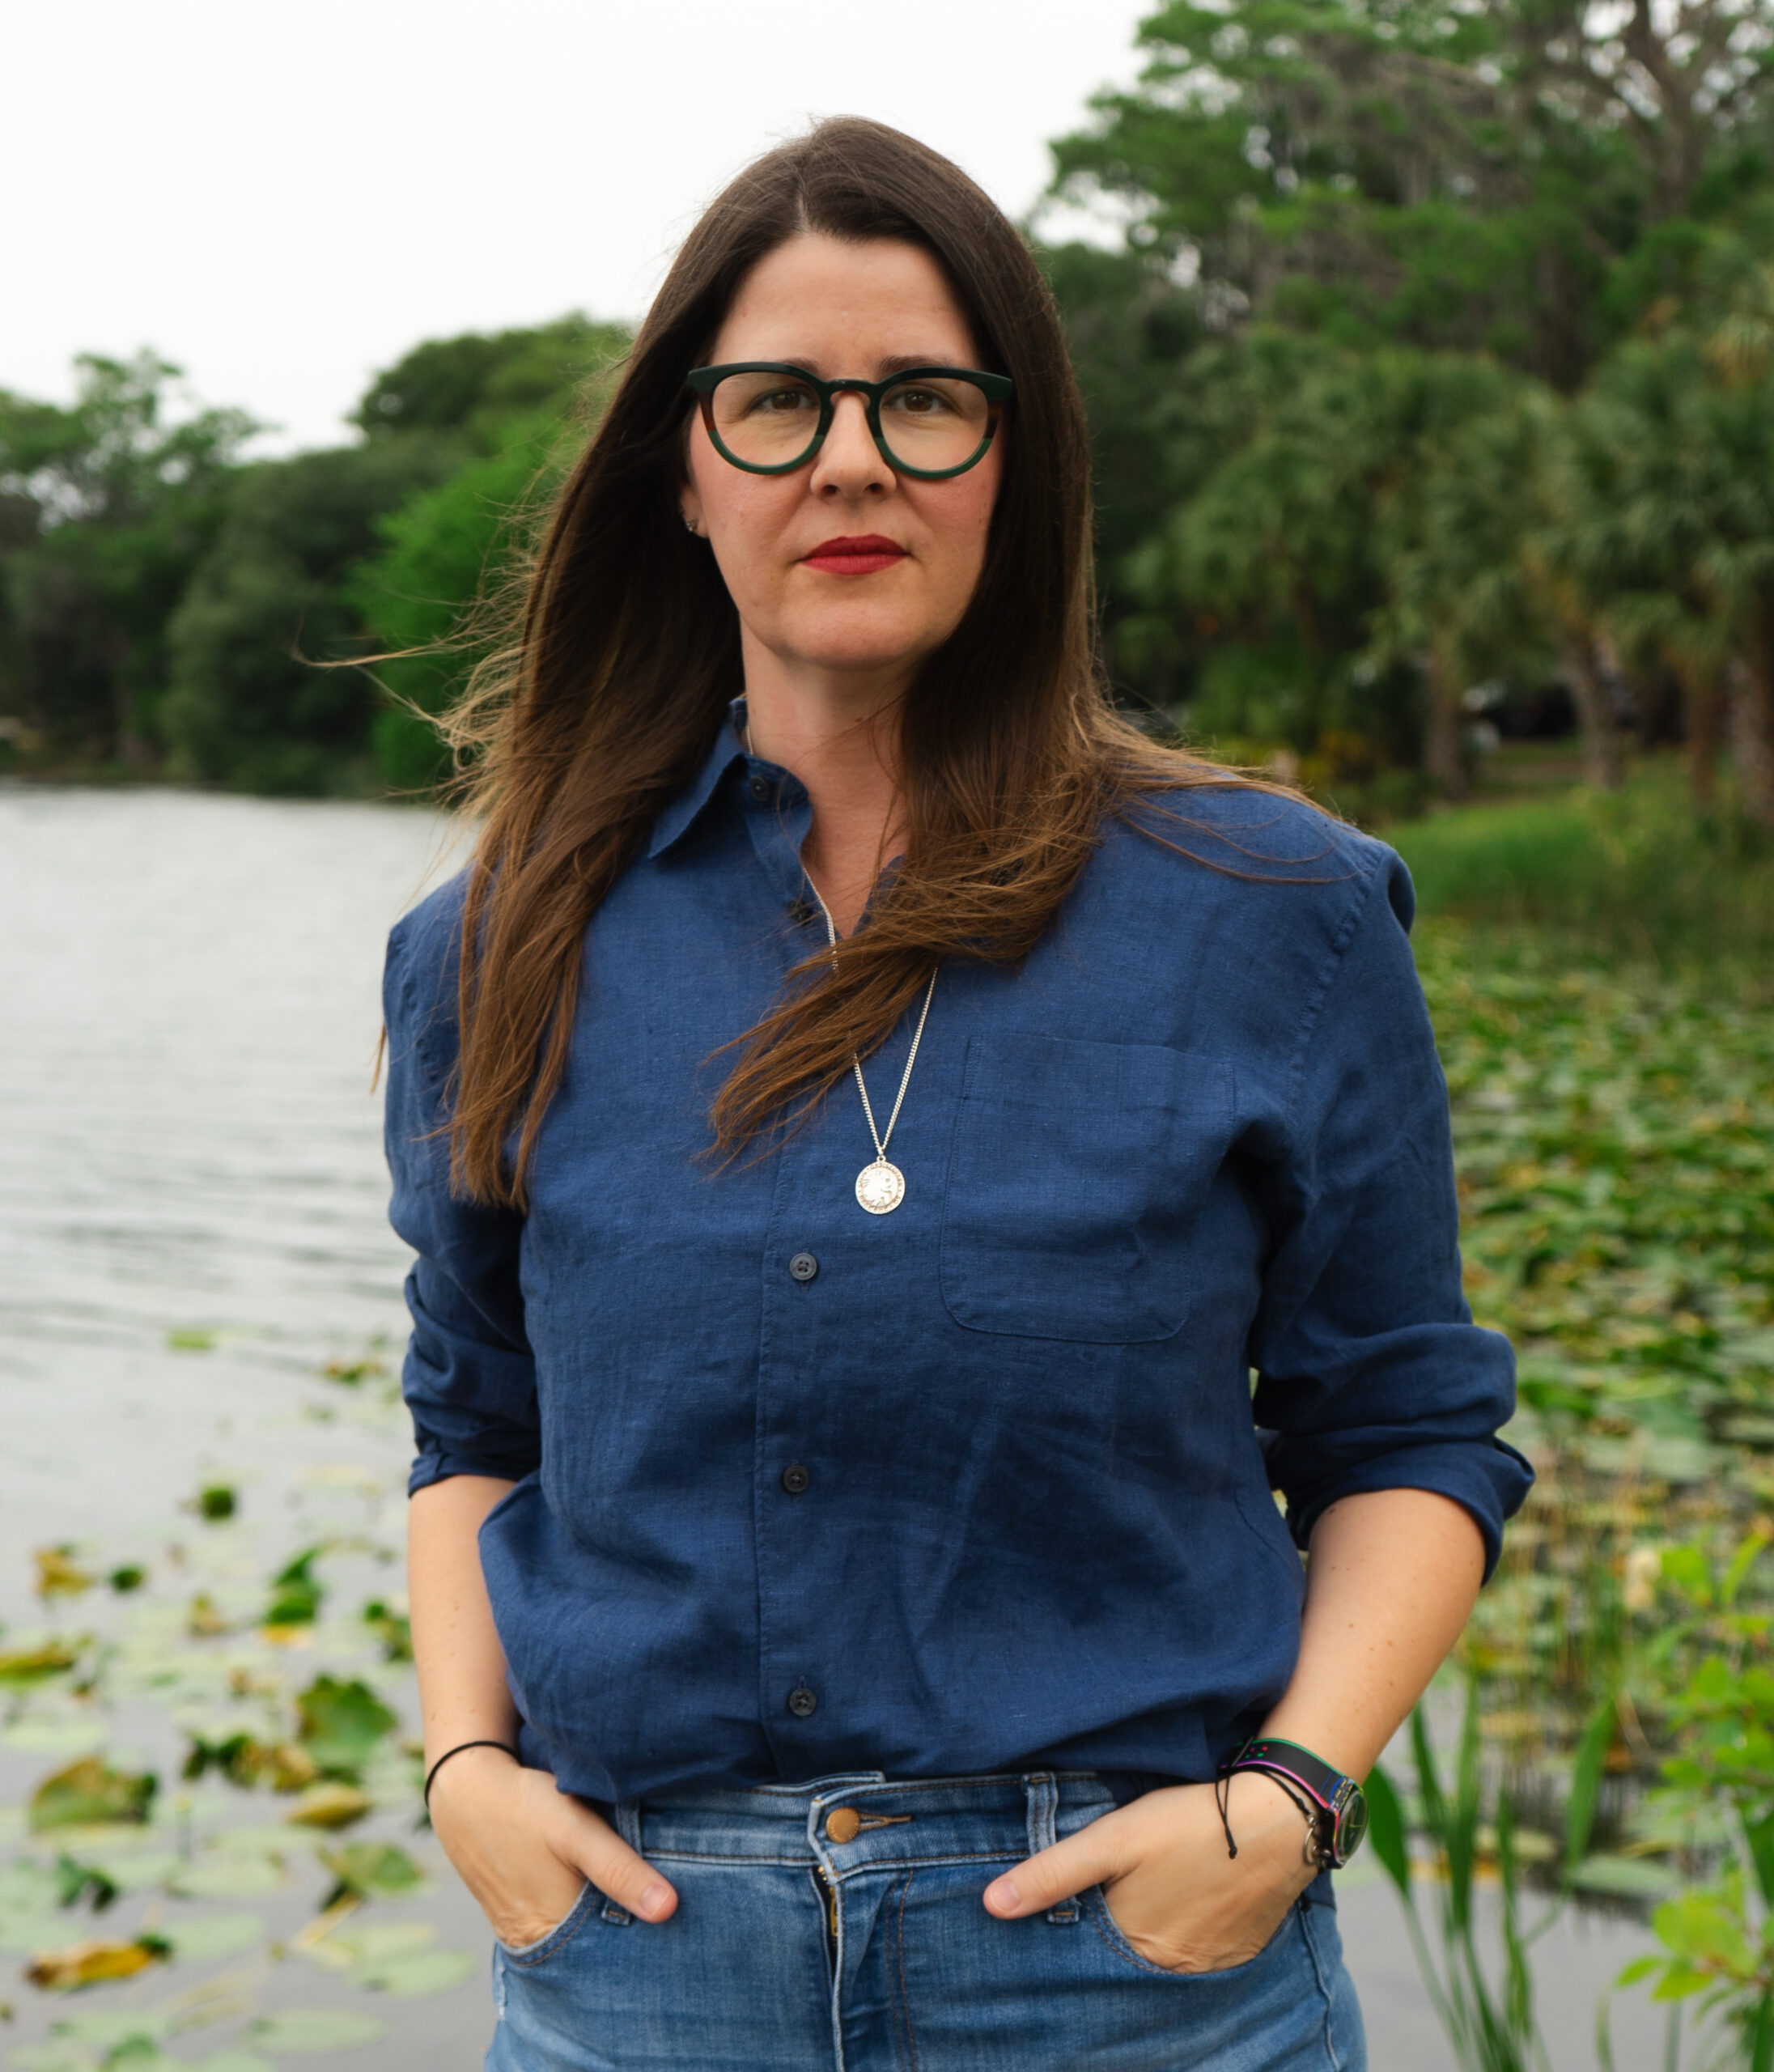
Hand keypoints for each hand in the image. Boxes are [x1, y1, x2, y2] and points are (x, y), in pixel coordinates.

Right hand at [427, 1747, 677, 1947]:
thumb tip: (669, 1909)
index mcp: (552, 1932)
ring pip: (579, 1944)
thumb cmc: (524, 1807)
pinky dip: (584, 1919)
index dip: (648, 1947)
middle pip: (596, 1957)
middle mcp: (536, 1944)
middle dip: (631, 1941)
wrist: (466, 1792)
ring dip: (609, 1929)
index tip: (683, 1930)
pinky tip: (607, 1900)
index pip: (613, 1961)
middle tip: (674, 1918)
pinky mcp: (518, 1917)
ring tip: (645, 1907)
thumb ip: (619, 1869)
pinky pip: (561, 1931)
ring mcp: (524, 1934)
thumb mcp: (576, 1830)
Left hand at [982, 1773, 1317, 1972]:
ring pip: (1159, 1959)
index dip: (1071, 1934)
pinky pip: (1196, 1957)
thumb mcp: (1112, 1839)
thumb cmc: (1189, 1823)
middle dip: (1106, 1939)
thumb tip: (992, 1906)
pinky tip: (1180, 1903)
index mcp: (1137, 1949)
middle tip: (1109, 1894)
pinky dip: (1181, 1936)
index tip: (1060, 1915)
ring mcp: (1210, 1967)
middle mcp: (1174, 1972)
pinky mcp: (1238, 1953)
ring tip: (1144, 1896)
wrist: (1279, 1817)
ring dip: (1145, 1937)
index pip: (1087, 1959)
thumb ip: (1053, 1873)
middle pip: (1124, 1961)